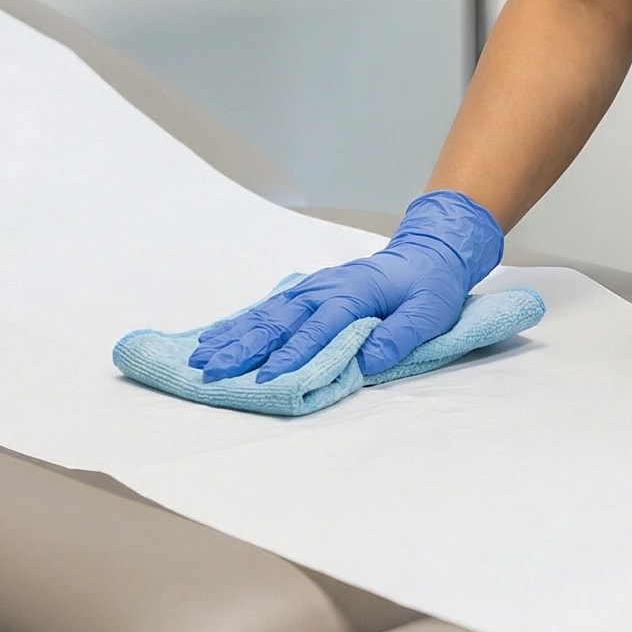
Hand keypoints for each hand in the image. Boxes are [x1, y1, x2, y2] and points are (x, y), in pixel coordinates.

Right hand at [190, 192, 504, 382]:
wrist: (428, 253)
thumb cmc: (429, 286)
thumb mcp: (429, 312)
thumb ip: (400, 335)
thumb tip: (368, 360)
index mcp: (353, 294)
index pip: (317, 329)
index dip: (291, 355)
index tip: (265, 378)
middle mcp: (324, 289)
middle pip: (278, 321)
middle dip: (244, 347)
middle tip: (212, 371)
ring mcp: (312, 289)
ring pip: (266, 314)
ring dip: (234, 336)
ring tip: (202, 355)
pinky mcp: (307, 293)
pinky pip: (268, 309)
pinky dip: (240, 323)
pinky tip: (217, 336)